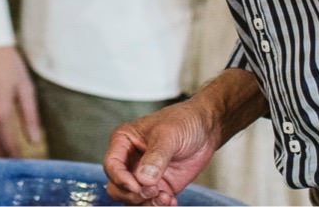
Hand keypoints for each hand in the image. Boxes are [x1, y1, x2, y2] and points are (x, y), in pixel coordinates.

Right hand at [0, 47, 41, 156]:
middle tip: (13, 153)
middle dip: (4, 154)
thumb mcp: (25, 88)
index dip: (16, 157)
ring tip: (1, 141)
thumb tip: (34, 142)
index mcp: (0, 112)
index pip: (8, 147)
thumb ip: (30, 118)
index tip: (22, 161)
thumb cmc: (8, 64)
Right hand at [103, 100, 218, 205]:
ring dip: (147, 202)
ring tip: (165, 197)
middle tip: (153, 191)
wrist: (206, 129)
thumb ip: (156, 157)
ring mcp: (144, 175)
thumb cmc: (182, 121)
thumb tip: (144, 179)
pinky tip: (171, 200)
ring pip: (133, 198)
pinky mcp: (159, 186)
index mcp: (124, 141)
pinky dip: (159, 205)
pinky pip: (151, 202)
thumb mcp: (168, 135)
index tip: (138, 186)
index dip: (121, 179)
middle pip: (117, 187)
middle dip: (133, 194)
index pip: (112, 165)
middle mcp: (130, 160)